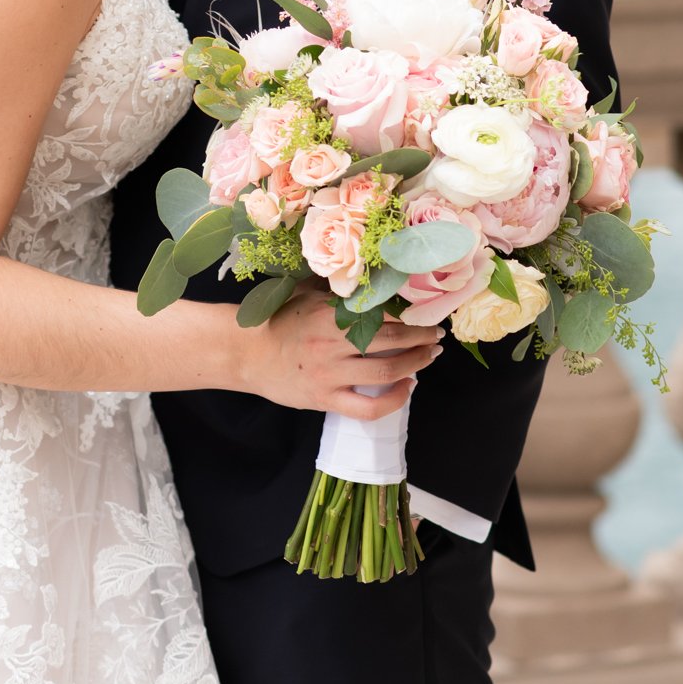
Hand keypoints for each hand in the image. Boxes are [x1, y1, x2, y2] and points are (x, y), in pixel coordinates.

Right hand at [238, 294, 442, 418]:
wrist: (246, 353)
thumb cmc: (278, 320)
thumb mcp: (306, 295)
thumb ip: (336, 290)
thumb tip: (371, 277)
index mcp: (329, 312)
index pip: (380, 309)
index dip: (409, 311)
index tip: (426, 310)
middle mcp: (333, 342)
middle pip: (391, 338)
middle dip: (421, 336)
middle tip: (436, 334)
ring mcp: (331, 373)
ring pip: (387, 370)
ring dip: (416, 363)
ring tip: (430, 356)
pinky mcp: (327, 399)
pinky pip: (369, 407)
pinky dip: (395, 400)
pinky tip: (408, 388)